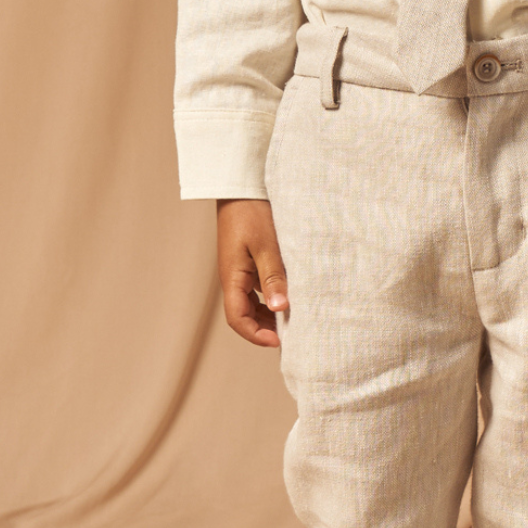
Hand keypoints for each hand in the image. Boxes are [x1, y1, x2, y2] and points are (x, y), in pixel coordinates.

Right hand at [216, 199, 287, 347]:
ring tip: (295, 316)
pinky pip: (258, 287)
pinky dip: (272, 296)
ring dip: (269, 313)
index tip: (279, 341)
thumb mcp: (266, 245)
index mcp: (232, 277)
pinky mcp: (248, 260)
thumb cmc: (253, 212)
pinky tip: (291, 293)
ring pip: (252, 303)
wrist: (242, 186)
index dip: (256, 335)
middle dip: (265, 328)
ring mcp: (240, 270)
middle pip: (244, 315)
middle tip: (293, 333)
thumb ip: (273, 277)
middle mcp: (234, 277)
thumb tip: (280, 309)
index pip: (237, 319)